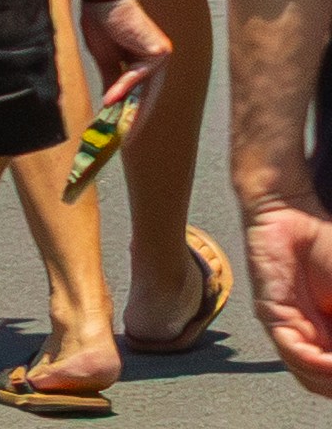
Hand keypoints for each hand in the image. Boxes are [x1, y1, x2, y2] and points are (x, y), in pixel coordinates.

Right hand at [85, 0, 176, 130]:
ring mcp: (161, 56)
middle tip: (124, 140)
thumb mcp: (105, 57)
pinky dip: (125, 88)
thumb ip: (114, 80)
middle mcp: (158, 61)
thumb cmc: (102, 21)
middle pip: (147, 96)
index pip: (141, 94)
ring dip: (130, 109)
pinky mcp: (159, 52)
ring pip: (146, 90)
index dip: (132, 114)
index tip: (121, 133)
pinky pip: (140, 75)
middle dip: (135, 119)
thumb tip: (111, 103)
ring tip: (120, 130)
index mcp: (147, 62)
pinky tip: (111, 100)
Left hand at [242, 190, 331, 388]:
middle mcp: (309, 341)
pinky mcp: (272, 316)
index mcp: (329, 339)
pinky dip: (314, 360)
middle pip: (323, 382)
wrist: (293, 216)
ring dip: (330, 376)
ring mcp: (290, 330)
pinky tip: (329, 358)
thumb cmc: (327, 251)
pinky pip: (292, 350)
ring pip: (309, 375)